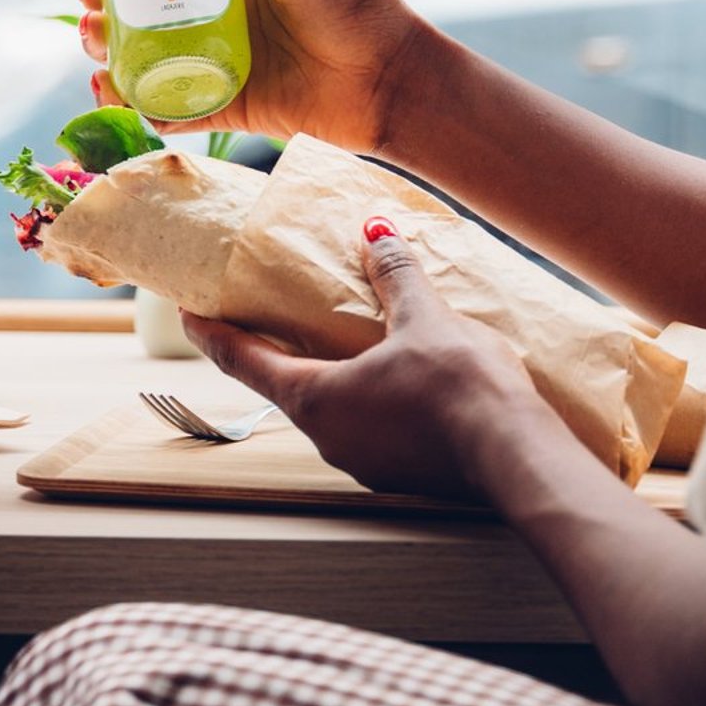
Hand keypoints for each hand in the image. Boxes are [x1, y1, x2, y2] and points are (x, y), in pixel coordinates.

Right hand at [79, 0, 428, 150]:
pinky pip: (174, 107)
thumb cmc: (358, 3)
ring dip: (111, 49)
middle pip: (147, 4)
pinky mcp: (229, 103)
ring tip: (92, 42)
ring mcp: (222, 59)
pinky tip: (109, 93)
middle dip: (106, 0)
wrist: (390, 76)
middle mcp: (223, 13)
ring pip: (149, 54)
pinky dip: (138, 105)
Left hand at [182, 222, 541, 501]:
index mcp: (314, 399)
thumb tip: (375, 232)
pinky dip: (371, 398)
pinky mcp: (402, 473)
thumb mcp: (423, 318)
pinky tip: (399, 378)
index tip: (187, 311)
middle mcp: (328, 439)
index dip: (210, 332)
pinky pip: (371, 427)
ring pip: (333, 410)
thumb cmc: (460, 388)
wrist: (518, 458)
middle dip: (277, 349)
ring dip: (332, 375)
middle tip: (272, 313)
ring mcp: (366, 464)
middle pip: (286, 386)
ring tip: (346, 339)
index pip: (241, 361)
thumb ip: (394, 275)